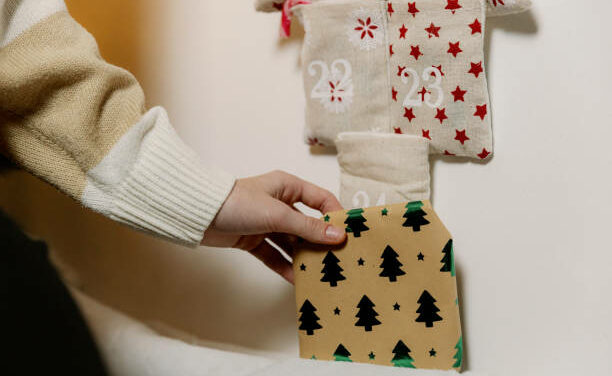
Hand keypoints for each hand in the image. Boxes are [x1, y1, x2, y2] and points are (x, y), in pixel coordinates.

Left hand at [202, 171, 345, 282]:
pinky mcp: (253, 240)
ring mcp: (266, 223)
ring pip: (291, 242)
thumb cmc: (237, 203)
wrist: (199, 215)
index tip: (349, 233)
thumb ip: (307, 227)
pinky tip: (296, 279)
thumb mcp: (277, 214)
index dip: (335, 215)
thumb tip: (338, 236)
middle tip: (337, 258)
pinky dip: (283, 266)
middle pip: (306, 224)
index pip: (320, 199)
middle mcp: (279, 204)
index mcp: (287, 187)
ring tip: (319, 273)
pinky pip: (274, 255)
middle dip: (320, 241)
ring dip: (302, 256)